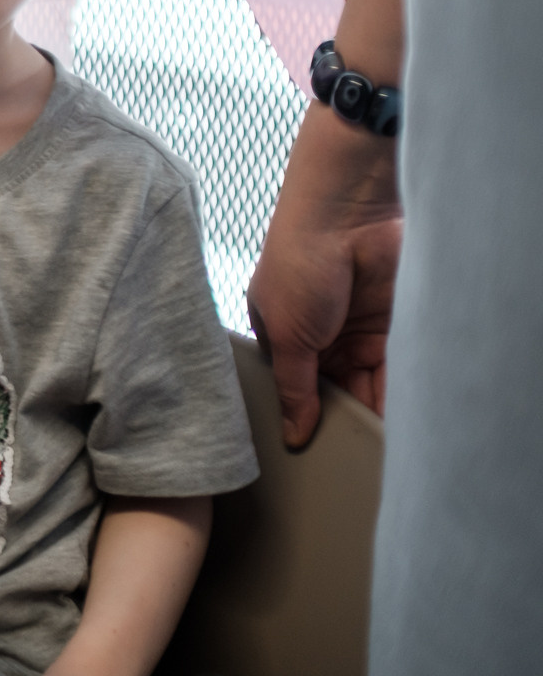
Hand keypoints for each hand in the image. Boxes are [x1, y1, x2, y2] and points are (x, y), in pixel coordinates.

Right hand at [247, 103, 400, 446]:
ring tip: (372, 449)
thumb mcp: (286, 334)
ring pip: (364, 386)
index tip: (309, 451)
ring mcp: (354, 333)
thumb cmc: (296, 262)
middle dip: (338, 420)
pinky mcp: (389, 328)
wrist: (346, 217)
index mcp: (281, 337)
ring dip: (369, 411)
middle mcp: (318, 338)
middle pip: (331, 391)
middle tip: (345, 458)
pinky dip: (394, 396)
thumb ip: (294, 388)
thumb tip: (292, 435)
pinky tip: (394, 424)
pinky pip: (393, 372)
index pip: (292, 388)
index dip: (300, 417)